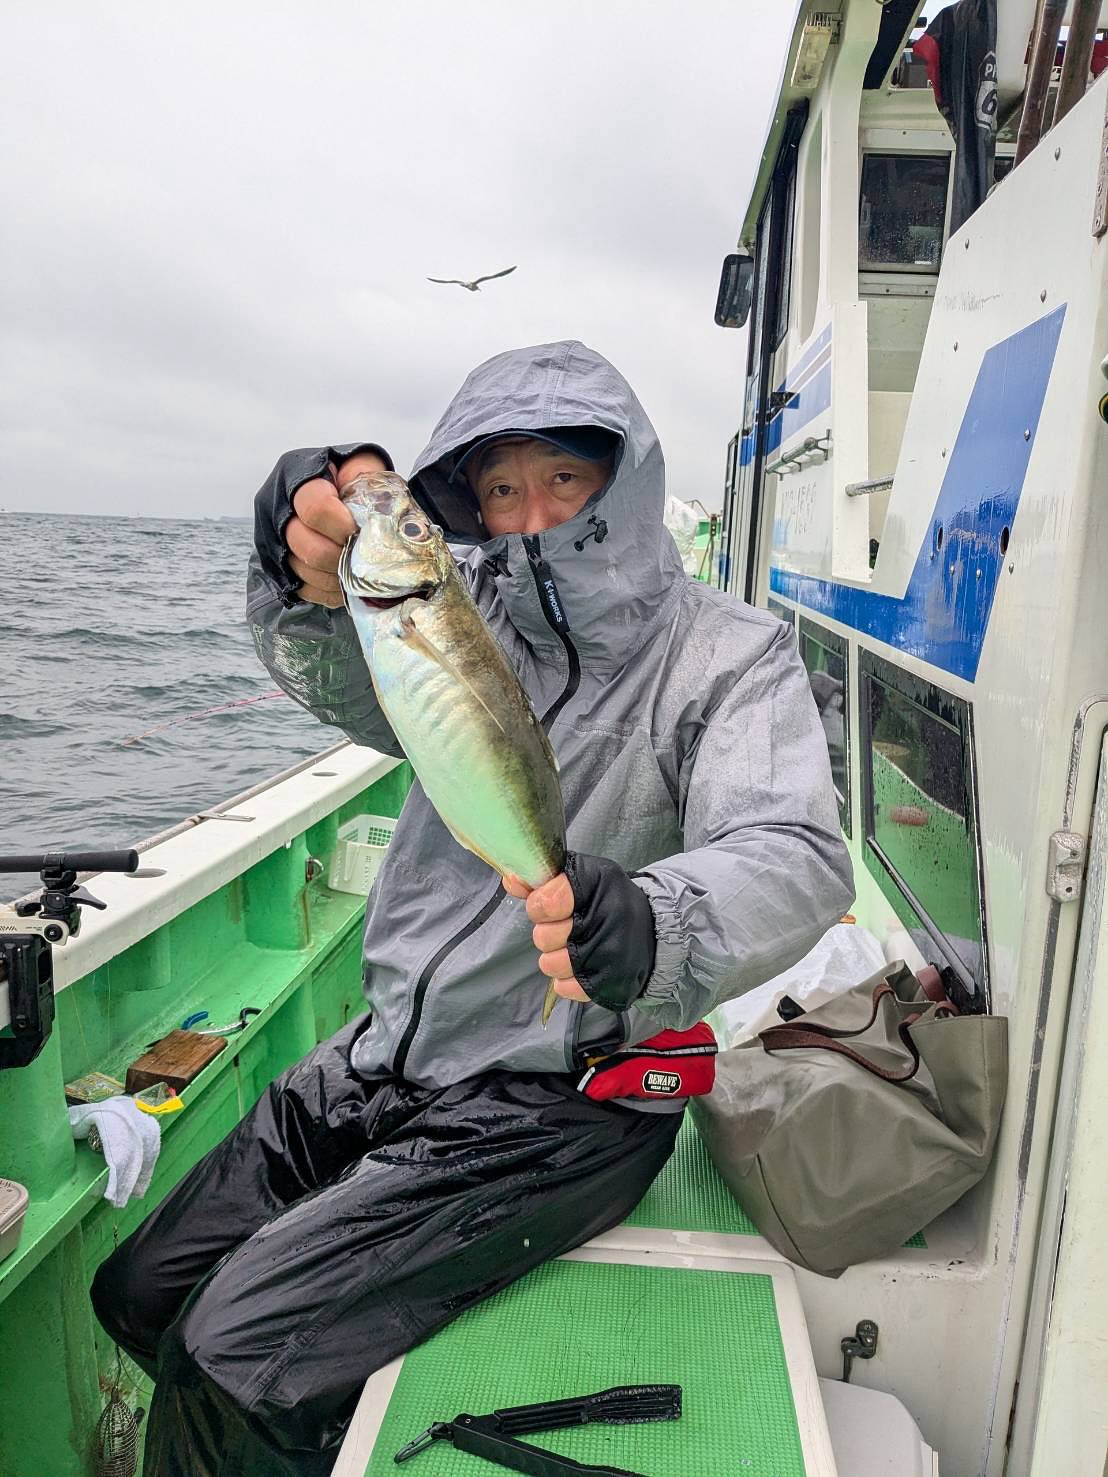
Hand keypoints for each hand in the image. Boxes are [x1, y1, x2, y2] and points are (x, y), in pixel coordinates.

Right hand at [286, 450, 387, 605]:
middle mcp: (276, 509)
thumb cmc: (348, 477)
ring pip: (305, 571)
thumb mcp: (358, 462)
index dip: (342, 527)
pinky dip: (327, 589)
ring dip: (336, 575)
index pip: (315, 509)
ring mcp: (273, 539)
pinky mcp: (277, 566)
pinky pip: (303, 588)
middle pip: (309, 547)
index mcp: (295, 478)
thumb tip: (369, 504)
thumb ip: (363, 473)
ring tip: (355, 568)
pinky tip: (343, 579)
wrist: (333, 488)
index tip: (359, 531)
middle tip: (360, 555)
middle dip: (341, 556)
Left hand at [504, 853, 657, 1011]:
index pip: (547, 901)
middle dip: (548, 932)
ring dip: (557, 957)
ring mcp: (609, 954)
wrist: (653, 931)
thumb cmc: (609, 900)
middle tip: (566, 927)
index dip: (539, 905)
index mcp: (597, 883)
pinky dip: (569, 979)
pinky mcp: (609, 984)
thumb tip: (512, 881)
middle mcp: (606, 919)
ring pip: (550, 964)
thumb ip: (545, 879)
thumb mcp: (582, 876)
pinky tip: (584, 966)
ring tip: (575, 947)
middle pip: (543, 937)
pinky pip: (564, 988)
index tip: (548, 905)